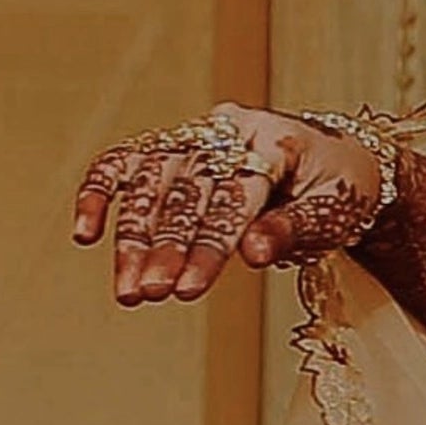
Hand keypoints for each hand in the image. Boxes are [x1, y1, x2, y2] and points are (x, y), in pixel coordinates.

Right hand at [69, 104, 384, 307]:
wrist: (339, 160)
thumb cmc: (340, 189)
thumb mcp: (333, 211)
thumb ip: (291, 229)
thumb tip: (251, 256)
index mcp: (275, 139)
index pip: (234, 197)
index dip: (210, 245)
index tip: (190, 289)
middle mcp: (227, 130)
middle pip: (187, 193)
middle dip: (166, 249)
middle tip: (148, 294)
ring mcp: (195, 135)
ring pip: (151, 184)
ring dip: (134, 239)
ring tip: (128, 290)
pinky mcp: (172, 147)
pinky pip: (125, 163)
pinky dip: (101, 193)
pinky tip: (85, 233)